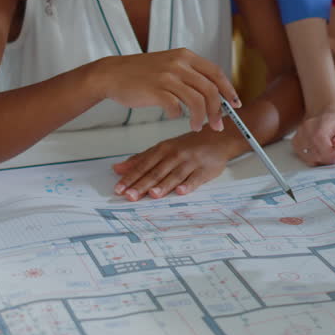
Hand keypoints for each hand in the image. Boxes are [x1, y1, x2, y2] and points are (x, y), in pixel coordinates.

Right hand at [96, 48, 238, 132]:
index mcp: (186, 56)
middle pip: (210, 90)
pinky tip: (173, 116)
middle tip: (218, 125)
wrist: (112, 74)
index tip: (235, 105)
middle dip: (217, 111)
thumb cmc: (142, 73)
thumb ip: (190, 74)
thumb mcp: (169, 65)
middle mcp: (179, 63)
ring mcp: (167, 76)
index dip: (229, 90)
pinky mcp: (155, 89)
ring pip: (196, 100)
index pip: (216, 73)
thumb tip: (213, 94)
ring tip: (196, 127)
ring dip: (200, 118)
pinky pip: (175, 107)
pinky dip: (177, 115)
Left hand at [112, 130, 239, 199]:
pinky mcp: (205, 170)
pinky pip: (196, 179)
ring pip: (174, 175)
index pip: (143, 165)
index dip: (130, 177)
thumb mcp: (163, 148)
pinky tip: (181, 192)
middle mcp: (175, 155)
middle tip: (130, 196)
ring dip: (163, 186)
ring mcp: (190, 162)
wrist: (217, 138)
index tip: (118, 189)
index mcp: (163, 150)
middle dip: (142, 184)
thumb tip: (117, 169)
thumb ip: (141, 159)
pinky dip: (188, 185)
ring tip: (152, 194)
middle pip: (156, 172)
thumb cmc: (188, 145)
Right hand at [293, 105, 334, 165]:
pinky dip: (314, 159)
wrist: (328, 114)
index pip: (320, 140)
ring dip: (322, 160)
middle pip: (314, 152)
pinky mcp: (296, 142)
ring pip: (309, 158)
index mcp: (321, 122)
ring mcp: (300, 135)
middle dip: (329, 158)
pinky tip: (321, 152)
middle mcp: (307, 128)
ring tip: (330, 151)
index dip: (329, 154)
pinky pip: (304, 157)